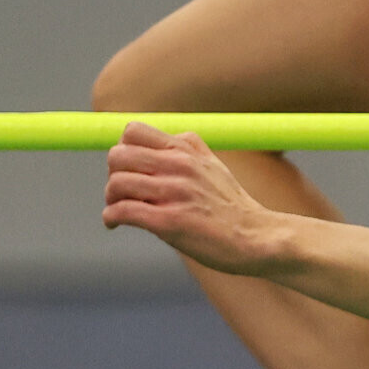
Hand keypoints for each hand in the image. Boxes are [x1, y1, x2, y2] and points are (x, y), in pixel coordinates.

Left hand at [102, 122, 286, 275]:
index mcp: (188, 150)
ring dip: (110, 198)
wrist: (257, 237)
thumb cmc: (233, 208)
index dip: (124, 149)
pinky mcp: (169, 221)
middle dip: (113, 174)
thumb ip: (190, 151)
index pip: (133, 131)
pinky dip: (110, 218)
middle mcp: (181, 166)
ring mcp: (175, 193)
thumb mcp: (215, 167)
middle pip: (118, 155)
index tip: (131, 169)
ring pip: (116, 183)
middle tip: (123, 191)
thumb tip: (167, 139)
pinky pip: (122, 211)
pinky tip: (115, 224)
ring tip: (119, 209)